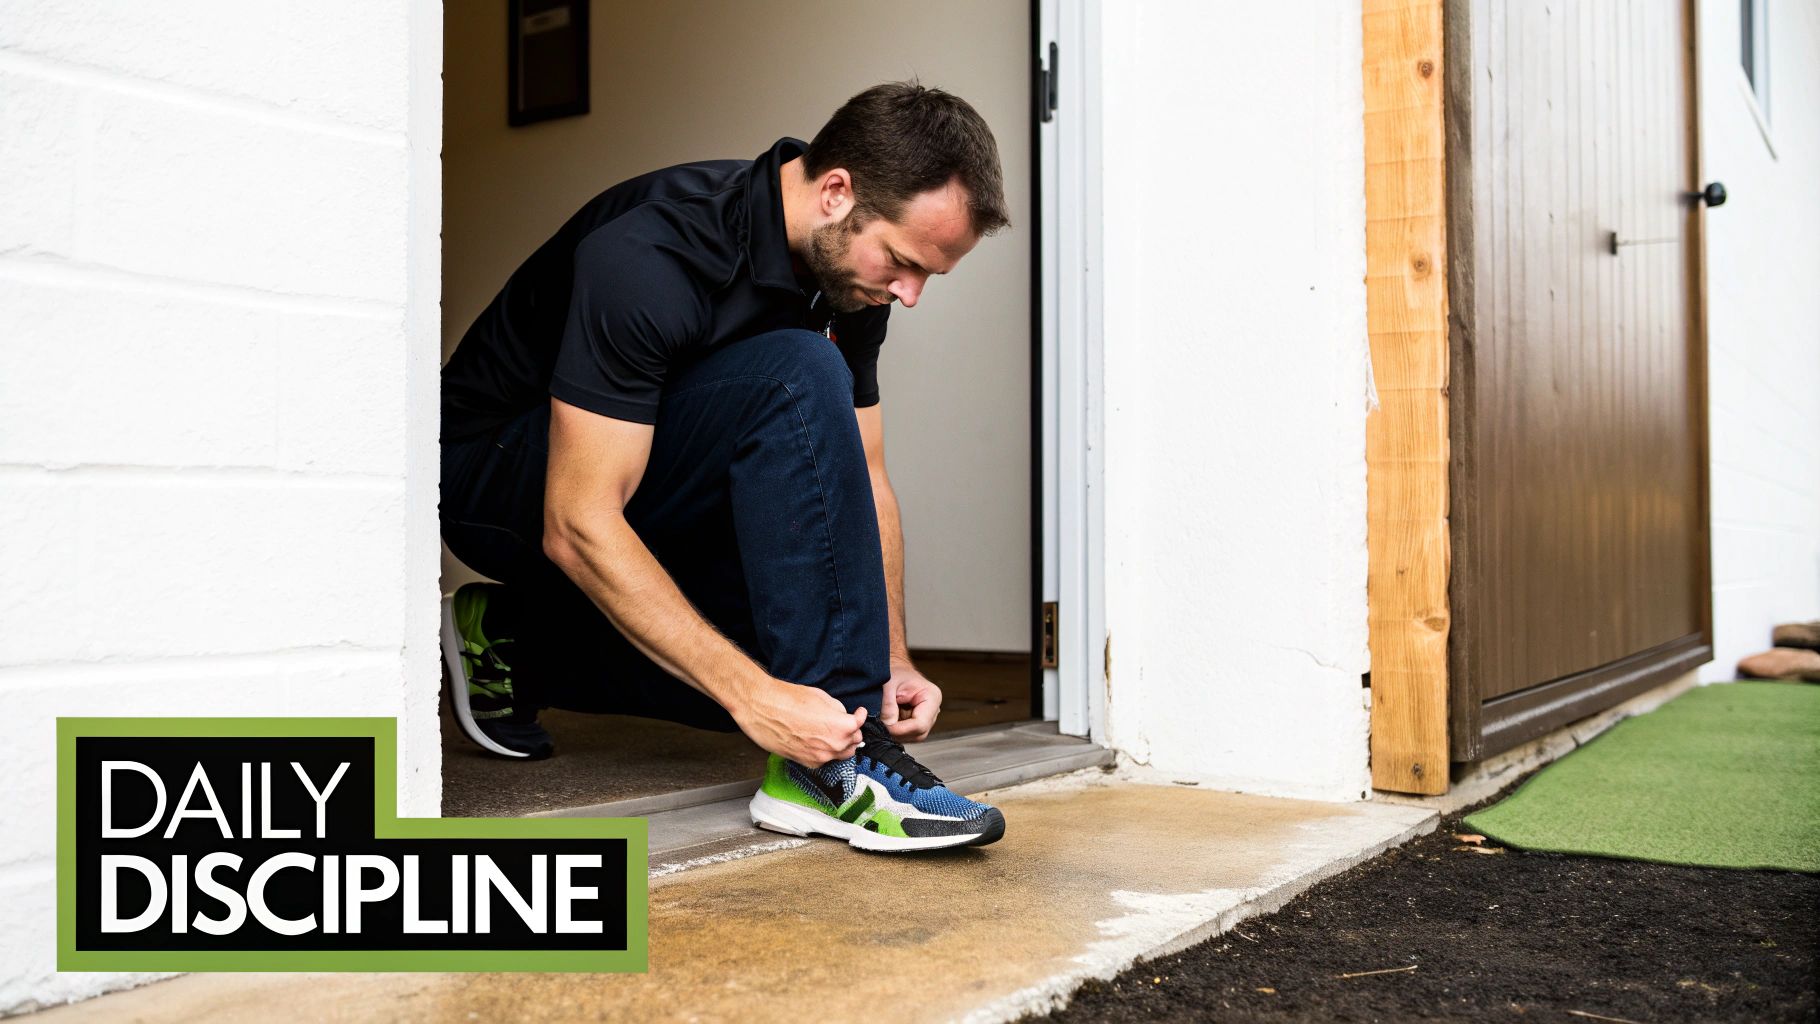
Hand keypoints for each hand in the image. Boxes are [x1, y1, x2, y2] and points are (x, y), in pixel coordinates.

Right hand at [733, 678, 866, 766]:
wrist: (761, 708)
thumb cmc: (786, 699)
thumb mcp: (820, 696)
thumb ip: (837, 710)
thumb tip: (842, 716)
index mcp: (839, 728)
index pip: (859, 725)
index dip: (859, 716)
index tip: (858, 712)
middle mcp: (831, 746)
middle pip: (853, 743)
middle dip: (851, 732)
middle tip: (845, 722)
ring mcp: (818, 757)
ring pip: (840, 755)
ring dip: (840, 744)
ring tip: (831, 732)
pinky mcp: (804, 762)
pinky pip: (823, 760)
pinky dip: (824, 752)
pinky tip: (816, 740)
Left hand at [880, 662, 942, 741]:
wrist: (896, 671)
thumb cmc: (896, 672)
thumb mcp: (888, 684)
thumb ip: (888, 704)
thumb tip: (888, 724)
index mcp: (932, 697)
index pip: (920, 724)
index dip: (900, 729)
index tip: (885, 726)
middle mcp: (932, 710)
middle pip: (918, 733)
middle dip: (898, 732)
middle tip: (880, 725)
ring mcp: (926, 718)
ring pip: (912, 736)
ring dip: (896, 733)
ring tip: (884, 720)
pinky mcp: (917, 723)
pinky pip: (907, 734)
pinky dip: (895, 731)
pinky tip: (888, 721)